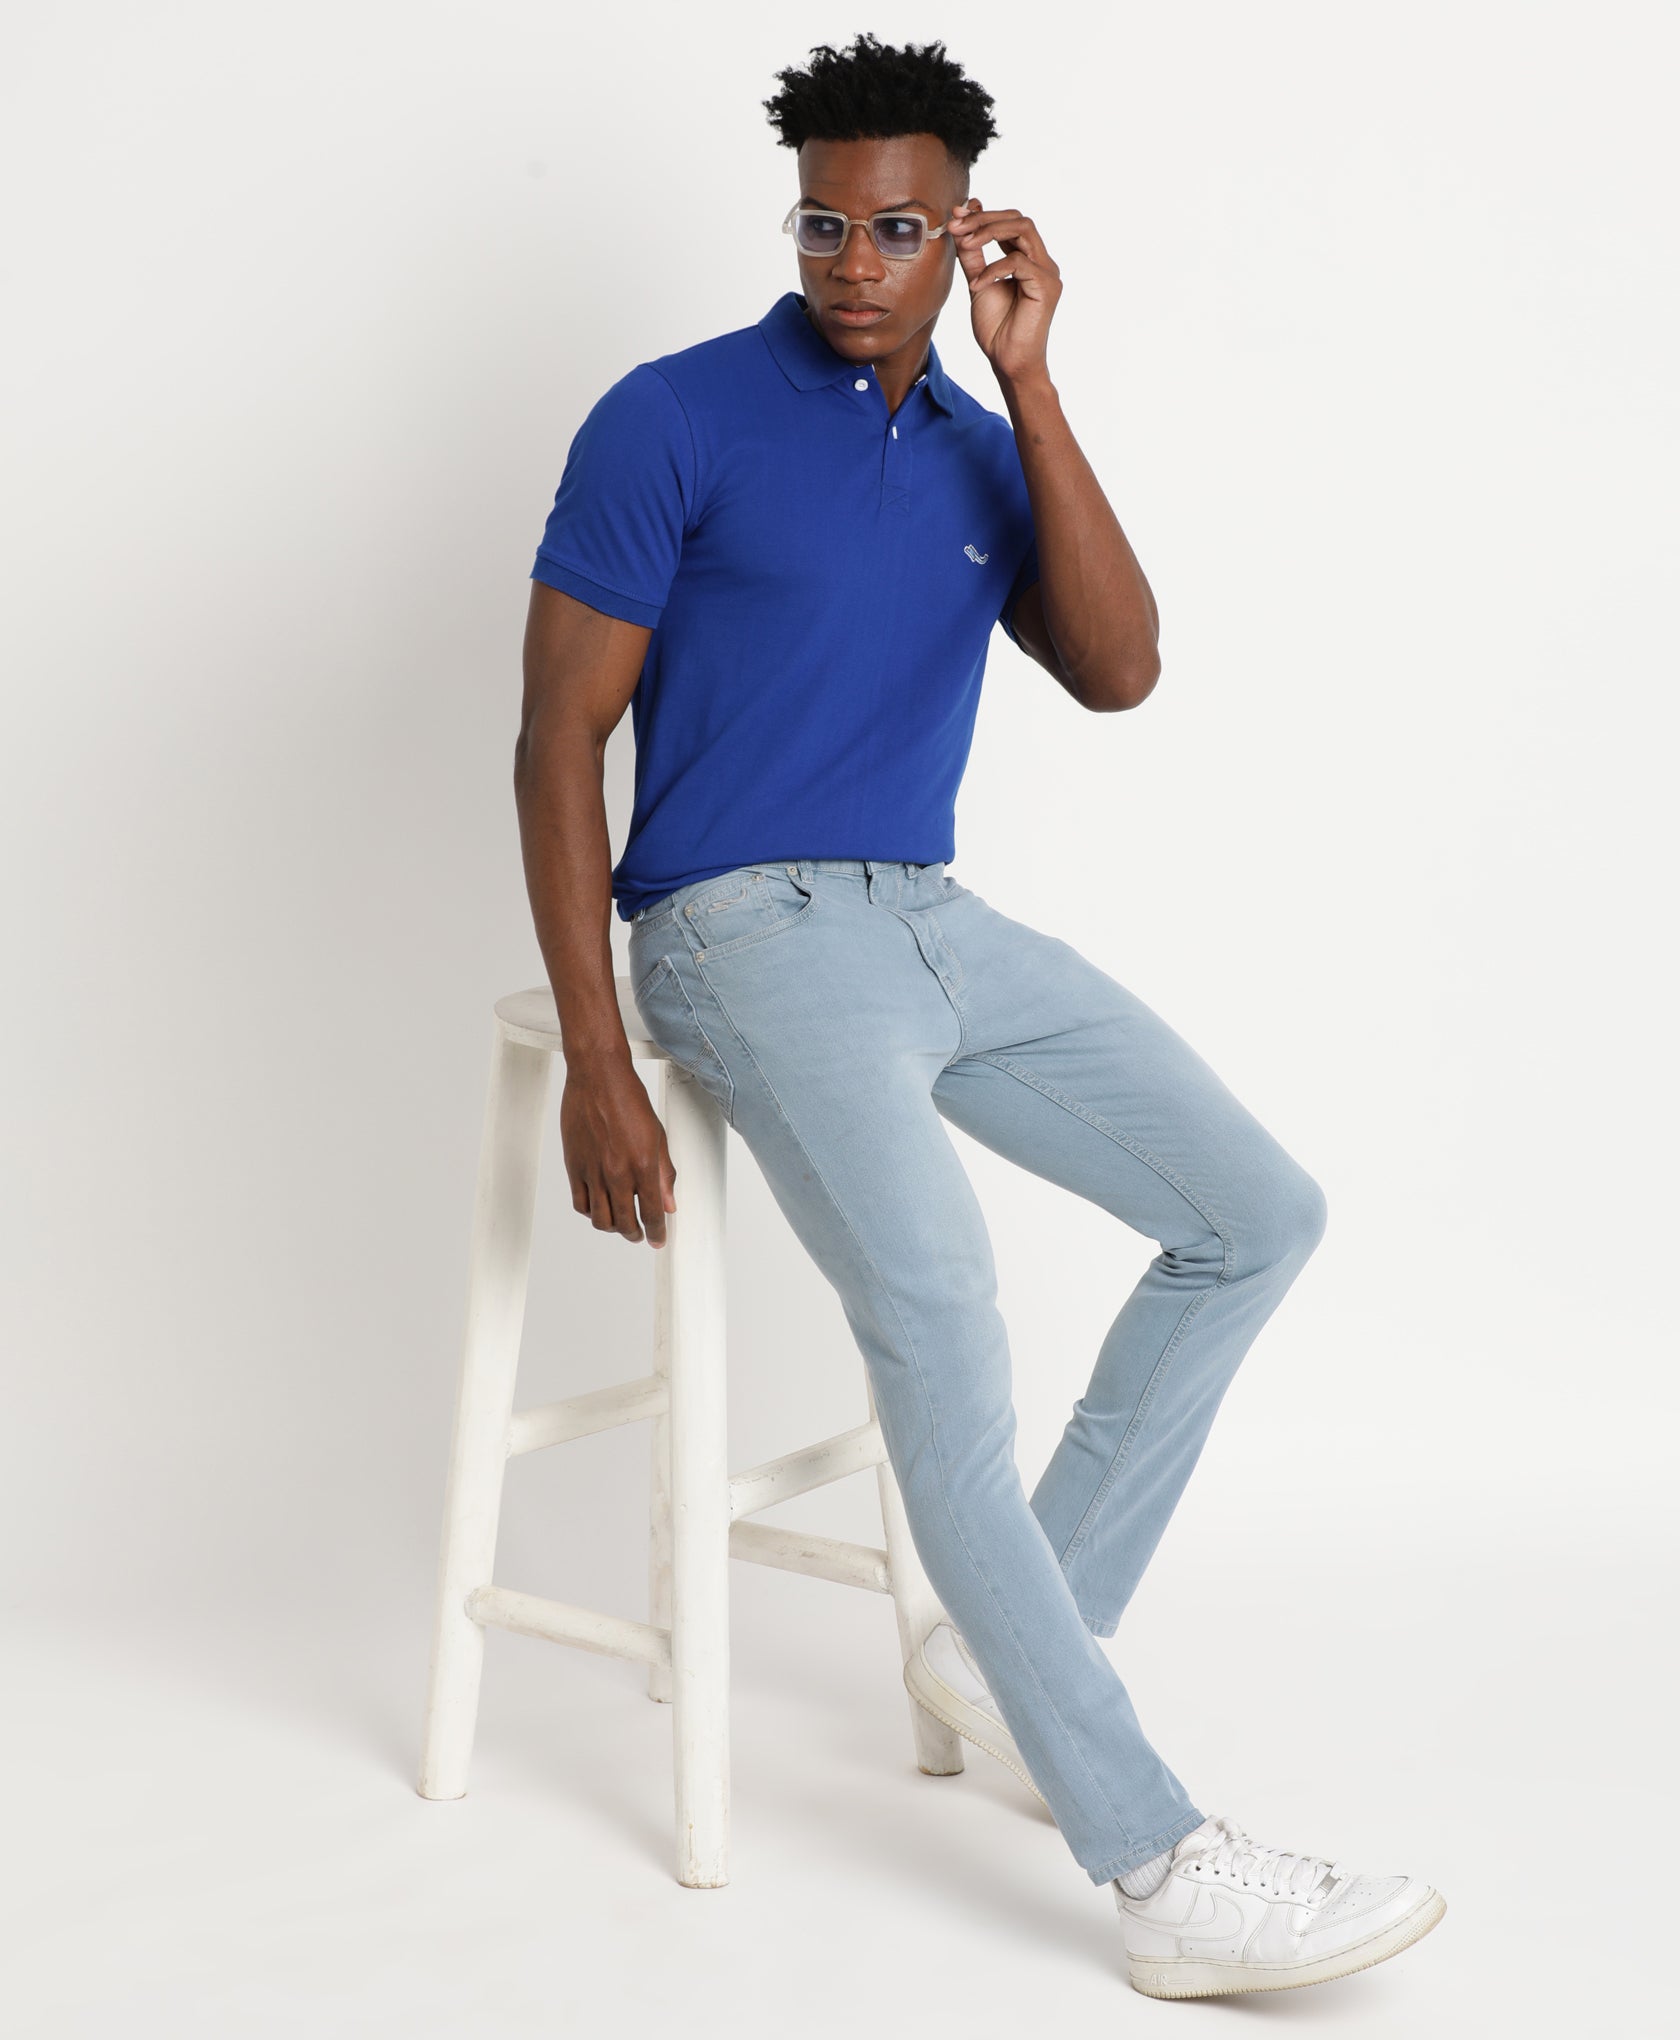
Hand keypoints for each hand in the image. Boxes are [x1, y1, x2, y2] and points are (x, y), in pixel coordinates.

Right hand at [560, 1061, 676, 1245]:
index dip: (657, 1232)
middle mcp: (617, 1173)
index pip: (651, 1213)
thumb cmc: (628, 1100)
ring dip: (613, 1227)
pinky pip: (580, 1203)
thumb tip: (668, 1202)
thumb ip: (664, 1173)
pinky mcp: (574, 1167)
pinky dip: (590, 1212)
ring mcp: (593, 1172)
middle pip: (625, 1223)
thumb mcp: (657, 1137)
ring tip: (620, 1224)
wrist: (598, 1078)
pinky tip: (599, 1206)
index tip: (658, 1239)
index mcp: (642, 1165)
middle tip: (640, 1234)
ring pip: (600, 1219)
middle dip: (635, 1234)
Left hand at [945, 196, 1060, 384]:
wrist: (1007, 362)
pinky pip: (1017, 262)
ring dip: (989, 232)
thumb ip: (972, 255)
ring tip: (965, 244)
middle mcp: (1042, 262)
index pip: (1010, 223)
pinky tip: (977, 286)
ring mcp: (1048, 272)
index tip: (957, 215)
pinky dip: (993, 270)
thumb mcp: (978, 283)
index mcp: (1028, 260)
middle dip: (984, 219)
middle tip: (956, 225)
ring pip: (1023, 229)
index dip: (984, 215)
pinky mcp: (1047, 286)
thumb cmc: (997, 329)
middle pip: (1018, 219)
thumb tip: (959, 224)